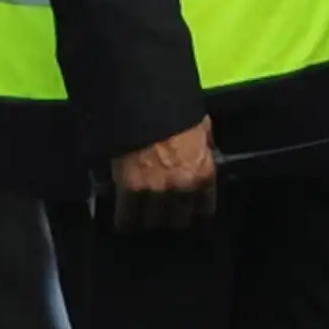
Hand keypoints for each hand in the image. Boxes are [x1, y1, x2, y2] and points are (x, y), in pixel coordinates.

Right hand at [111, 117, 217, 233]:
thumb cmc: (176, 113)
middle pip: (178, 221)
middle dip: (170, 217)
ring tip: (141, 214)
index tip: (188, 210)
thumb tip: (205, 153)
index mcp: (203, 172)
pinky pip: (126, 218)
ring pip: (152, 223)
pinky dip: (124, 220)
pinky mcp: (129, 191)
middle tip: (162, 212)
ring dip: (147, 219)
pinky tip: (122, 220)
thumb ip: (204, 147)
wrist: (145, 105)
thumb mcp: (201, 128)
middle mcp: (183, 188)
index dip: (195, 210)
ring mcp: (156, 191)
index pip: (205, 208)